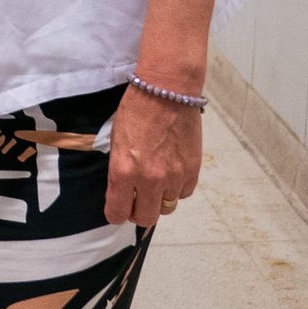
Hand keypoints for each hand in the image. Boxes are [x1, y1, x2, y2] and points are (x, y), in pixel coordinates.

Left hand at [104, 85, 202, 226]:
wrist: (166, 90)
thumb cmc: (136, 109)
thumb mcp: (116, 139)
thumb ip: (119, 169)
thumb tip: (121, 189)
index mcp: (124, 170)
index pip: (117, 212)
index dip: (115, 214)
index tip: (116, 210)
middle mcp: (149, 179)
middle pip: (145, 218)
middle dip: (137, 212)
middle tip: (135, 201)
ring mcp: (173, 177)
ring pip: (166, 207)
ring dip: (158, 200)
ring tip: (154, 183)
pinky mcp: (192, 171)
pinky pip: (183, 193)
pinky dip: (176, 188)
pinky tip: (170, 172)